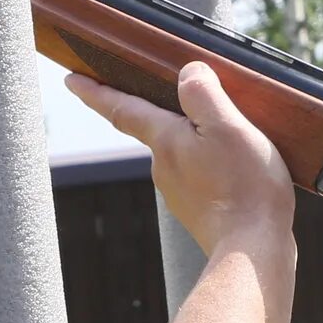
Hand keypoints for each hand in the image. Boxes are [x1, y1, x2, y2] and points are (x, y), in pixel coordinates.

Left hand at [70, 62, 294, 256]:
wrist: (252, 250)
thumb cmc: (245, 187)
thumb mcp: (229, 127)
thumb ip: (203, 94)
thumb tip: (187, 72)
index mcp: (165, 141)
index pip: (122, 108)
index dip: (95, 92)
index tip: (71, 80)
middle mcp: (163, 167)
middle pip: (156, 130)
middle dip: (167, 116)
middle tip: (194, 103)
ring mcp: (179, 193)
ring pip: (182, 154)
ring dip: (195, 144)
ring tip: (230, 142)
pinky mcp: (198, 211)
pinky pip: (200, 177)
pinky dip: (212, 168)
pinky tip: (237, 171)